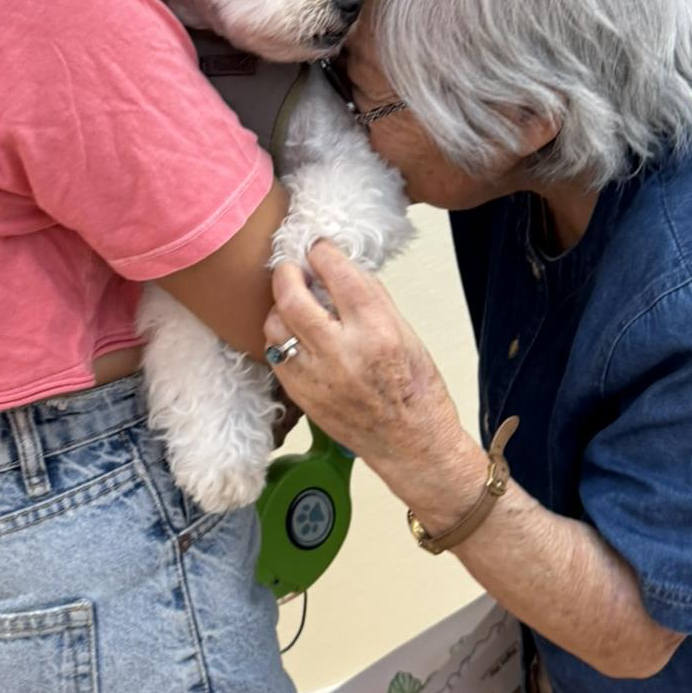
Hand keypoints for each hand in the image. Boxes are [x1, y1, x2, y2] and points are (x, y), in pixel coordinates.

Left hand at [264, 240, 484, 522]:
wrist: (412, 445)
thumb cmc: (416, 391)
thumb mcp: (407, 333)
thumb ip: (372, 300)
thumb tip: (342, 271)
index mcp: (377, 332)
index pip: (339, 275)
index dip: (322, 253)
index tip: (318, 247)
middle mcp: (343, 353)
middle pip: (292, 297)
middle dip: (286, 273)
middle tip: (291, 267)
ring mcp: (317, 378)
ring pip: (275, 326)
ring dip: (279, 307)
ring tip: (291, 302)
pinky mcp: (302, 397)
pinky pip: (274, 356)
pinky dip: (280, 339)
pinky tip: (293, 335)